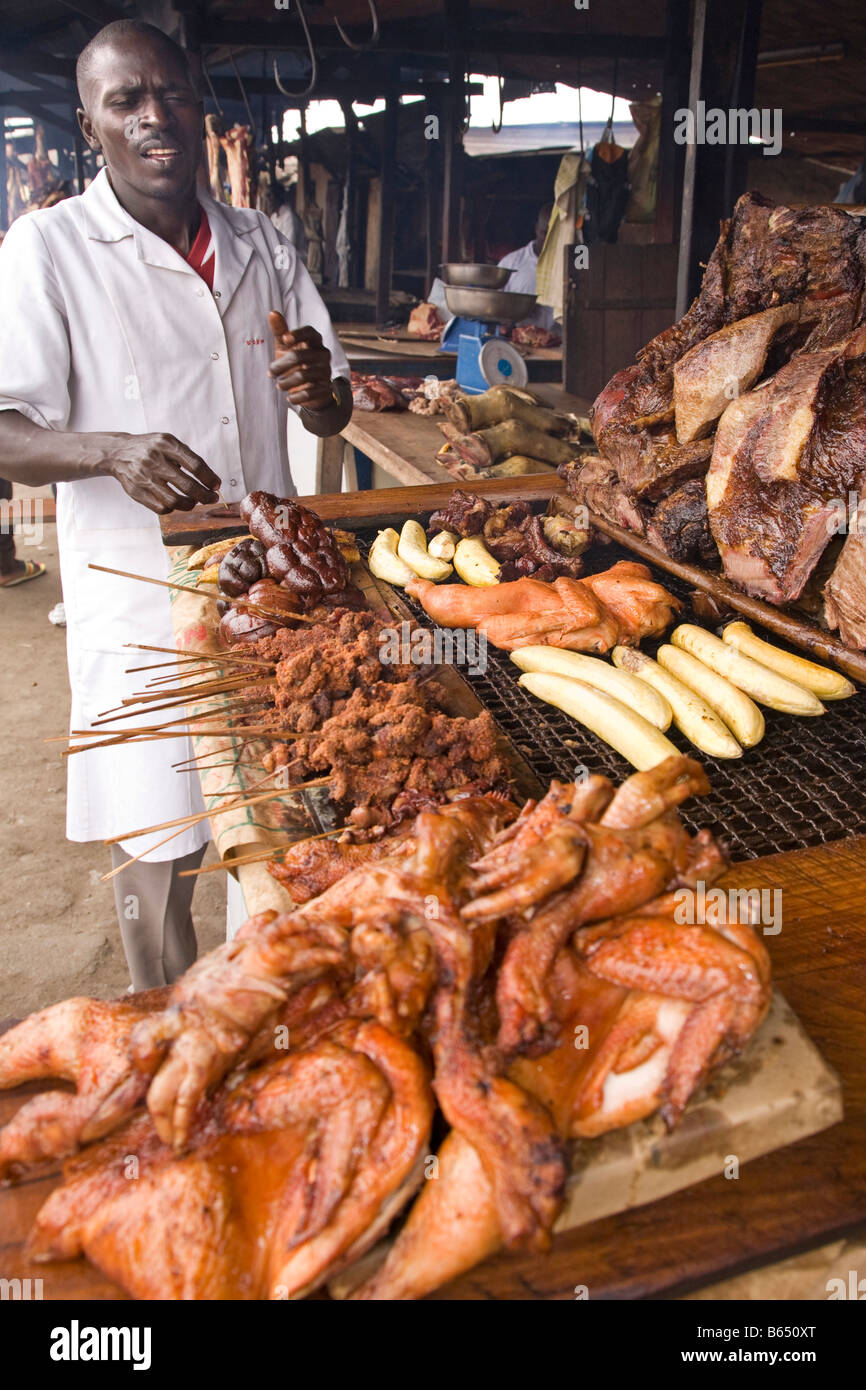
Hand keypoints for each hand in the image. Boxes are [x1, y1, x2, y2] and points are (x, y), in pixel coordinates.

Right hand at [102, 432, 220, 513]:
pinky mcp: (137, 492)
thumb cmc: (150, 449)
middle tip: (212, 498)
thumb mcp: (168, 443)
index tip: (216, 485)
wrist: (118, 452)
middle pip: (188, 486)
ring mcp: (144, 477)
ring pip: (175, 501)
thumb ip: (187, 457)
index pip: (195, 465)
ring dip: (190, 505)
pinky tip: (176, 503)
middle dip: (205, 496)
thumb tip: (210, 480)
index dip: (209, 478)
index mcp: (166, 445)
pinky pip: (162, 507)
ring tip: (194, 502)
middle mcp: (154, 460)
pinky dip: (173, 508)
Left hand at [268, 310, 333, 410]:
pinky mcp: (326, 389)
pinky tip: (290, 397)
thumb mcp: (286, 347)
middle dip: (281, 365)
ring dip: (285, 382)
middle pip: (299, 356)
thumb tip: (273, 313)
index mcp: (315, 342)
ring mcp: (326, 372)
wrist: (309, 389)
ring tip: (279, 385)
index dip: (298, 334)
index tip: (285, 339)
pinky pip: (308, 393)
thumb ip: (281, 331)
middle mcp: (323, 355)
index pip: (310, 333)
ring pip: (302, 375)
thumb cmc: (295, 363)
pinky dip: (296, 396)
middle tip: (271, 373)